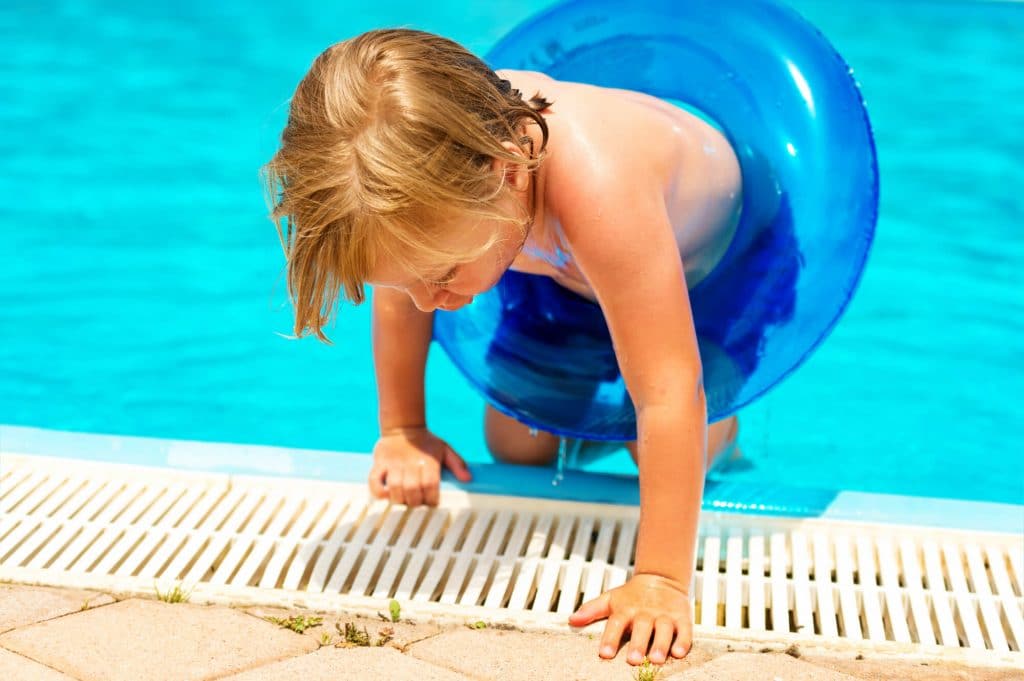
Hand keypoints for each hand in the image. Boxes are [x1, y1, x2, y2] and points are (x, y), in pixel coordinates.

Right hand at [368, 427, 471, 506]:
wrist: (403, 426)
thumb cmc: (426, 442)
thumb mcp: (445, 449)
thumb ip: (457, 464)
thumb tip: (468, 478)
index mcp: (428, 460)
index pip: (430, 484)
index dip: (431, 498)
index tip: (432, 503)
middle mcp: (410, 462)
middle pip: (411, 489)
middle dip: (415, 502)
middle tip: (418, 503)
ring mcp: (393, 463)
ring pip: (394, 487)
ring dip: (399, 499)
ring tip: (404, 501)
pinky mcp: (379, 463)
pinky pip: (374, 480)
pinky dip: (378, 491)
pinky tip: (386, 495)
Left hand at [568, 573, 692, 665]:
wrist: (661, 578)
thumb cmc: (632, 596)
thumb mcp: (611, 599)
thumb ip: (591, 609)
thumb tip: (571, 620)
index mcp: (626, 609)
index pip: (616, 623)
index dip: (610, 638)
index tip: (605, 654)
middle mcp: (645, 612)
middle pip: (641, 627)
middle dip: (638, 643)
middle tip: (633, 659)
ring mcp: (664, 615)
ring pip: (663, 629)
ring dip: (660, 644)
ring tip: (655, 659)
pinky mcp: (682, 617)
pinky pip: (684, 630)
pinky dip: (683, 641)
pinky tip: (679, 652)